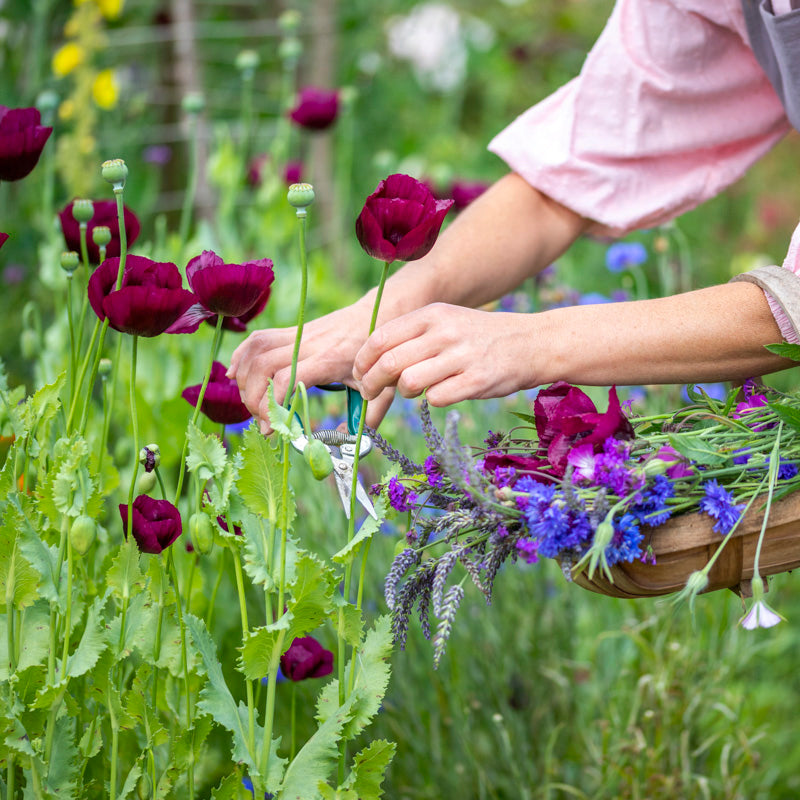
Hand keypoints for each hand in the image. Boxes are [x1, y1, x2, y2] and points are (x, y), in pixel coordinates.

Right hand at [228, 302, 395, 431]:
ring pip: (255, 350)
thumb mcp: (381, 388)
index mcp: (329, 360)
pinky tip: (235, 374)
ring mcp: (298, 335)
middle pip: (263, 366)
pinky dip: (241, 356)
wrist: (377, 315)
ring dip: (244, 379)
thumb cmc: (378, 356)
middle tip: (262, 420)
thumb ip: (370, 417)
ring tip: (251, 403)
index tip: (273, 428)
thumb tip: (350, 445)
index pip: (287, 378)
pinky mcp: (292, 331)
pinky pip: (257, 338)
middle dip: (253, 398)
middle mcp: (308, 344)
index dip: (273, 404)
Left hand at [353, 303, 539, 406]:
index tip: (359, 374)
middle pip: (389, 362)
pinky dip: (431, 400)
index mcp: (431, 315)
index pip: (380, 338)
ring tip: (410, 391)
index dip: (362, 361)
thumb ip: (411, 337)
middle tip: (370, 393)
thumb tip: (371, 363)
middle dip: (371, 383)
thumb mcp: (445, 322)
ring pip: (409, 381)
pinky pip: (436, 398)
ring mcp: (462, 356)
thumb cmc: (479, 337)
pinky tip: (440, 393)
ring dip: (402, 392)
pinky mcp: (477, 381)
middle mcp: (445, 332)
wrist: (531, 343)